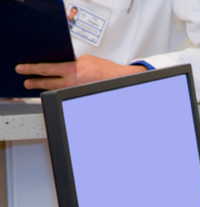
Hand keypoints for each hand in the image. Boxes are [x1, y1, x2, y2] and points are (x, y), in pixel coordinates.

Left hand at [16, 55, 147, 89]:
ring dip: (45, 88)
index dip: (33, 69)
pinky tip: (54, 92)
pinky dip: (59, 92)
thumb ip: (74, 63)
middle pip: (48, 82)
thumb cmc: (106, 70)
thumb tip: (64, 66)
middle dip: (35, 81)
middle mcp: (73, 82)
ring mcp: (76, 90)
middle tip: (26, 82)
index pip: (48, 68)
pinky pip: (66, 93)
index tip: (23, 69)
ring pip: (56, 89)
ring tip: (37, 87)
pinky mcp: (81, 95)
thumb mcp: (87, 60)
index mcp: (74, 70)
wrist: (119, 80)